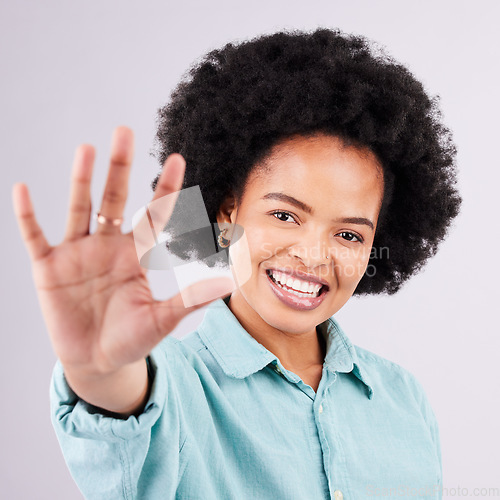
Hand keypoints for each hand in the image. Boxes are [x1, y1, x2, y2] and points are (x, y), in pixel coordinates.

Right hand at [12, 127, 232, 377]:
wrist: (97, 361)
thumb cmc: (132, 339)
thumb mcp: (162, 320)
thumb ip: (189, 300)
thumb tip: (227, 283)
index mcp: (137, 255)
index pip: (153, 214)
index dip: (165, 188)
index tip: (178, 159)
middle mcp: (108, 246)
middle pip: (115, 199)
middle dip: (120, 168)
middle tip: (125, 133)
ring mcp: (78, 254)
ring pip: (80, 209)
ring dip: (82, 180)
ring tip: (87, 149)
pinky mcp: (49, 268)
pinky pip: (35, 237)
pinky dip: (28, 216)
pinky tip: (23, 190)